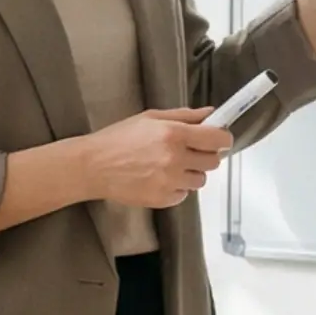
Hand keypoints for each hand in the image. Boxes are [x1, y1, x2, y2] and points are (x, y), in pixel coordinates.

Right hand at [77, 109, 227, 208]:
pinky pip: (184, 195)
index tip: (218, 140)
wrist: (93, 166)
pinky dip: (176, 188)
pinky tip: (159, 178)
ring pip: (200, 181)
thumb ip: (184, 116)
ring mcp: (169, 181)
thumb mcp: (150, 118)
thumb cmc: (117, 139)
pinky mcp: (162, 199)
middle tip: (189, 152)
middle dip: (205, 156)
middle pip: (213, 162)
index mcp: (174, 134)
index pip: (218, 140)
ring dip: (191, 173)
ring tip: (170, 166)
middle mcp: (175, 159)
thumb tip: (210, 115)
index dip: (222, 139)